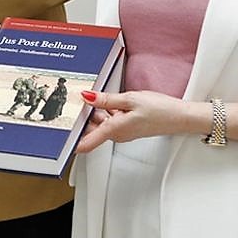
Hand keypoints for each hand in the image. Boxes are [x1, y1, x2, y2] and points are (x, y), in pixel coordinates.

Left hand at [74, 90, 190, 153]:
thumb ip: (106, 99)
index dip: (71, 143)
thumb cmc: (160, 110)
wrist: (180, 116)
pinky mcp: (126, 126)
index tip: (58, 140)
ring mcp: (121, 131)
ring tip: (92, 95)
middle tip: (74, 100)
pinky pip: (109, 120)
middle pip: (91, 128)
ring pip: (100, 122)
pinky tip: (106, 99)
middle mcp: (116, 134)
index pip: (87, 143)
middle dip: (82, 116)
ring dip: (95, 111)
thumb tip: (86, 97)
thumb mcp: (130, 99)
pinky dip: (105, 110)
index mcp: (114, 130)